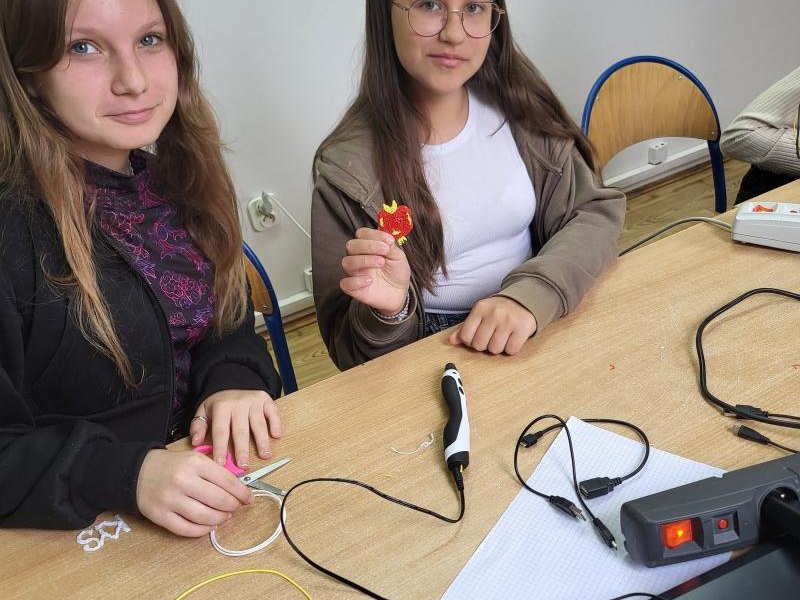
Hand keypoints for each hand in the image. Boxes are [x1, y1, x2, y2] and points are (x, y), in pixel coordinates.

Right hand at [136, 449, 252, 536]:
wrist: (138, 472)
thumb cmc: (172, 466)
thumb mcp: (194, 458)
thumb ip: (215, 471)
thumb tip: (239, 488)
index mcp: (195, 463)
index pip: (228, 481)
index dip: (242, 493)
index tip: (248, 499)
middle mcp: (184, 480)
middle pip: (219, 501)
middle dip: (233, 507)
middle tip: (235, 508)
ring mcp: (171, 500)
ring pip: (205, 517)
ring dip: (220, 520)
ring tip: (224, 517)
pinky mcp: (160, 516)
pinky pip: (187, 529)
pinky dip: (202, 530)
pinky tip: (208, 525)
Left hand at [189, 389, 281, 469]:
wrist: (233, 380)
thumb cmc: (219, 402)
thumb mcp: (203, 410)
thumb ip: (198, 426)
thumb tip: (196, 443)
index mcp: (221, 407)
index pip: (221, 431)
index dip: (220, 448)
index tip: (221, 464)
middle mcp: (238, 404)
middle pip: (241, 430)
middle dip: (242, 449)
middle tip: (244, 465)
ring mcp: (254, 402)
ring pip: (258, 423)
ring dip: (262, 440)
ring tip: (265, 455)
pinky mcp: (265, 400)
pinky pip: (272, 412)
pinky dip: (276, 423)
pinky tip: (276, 435)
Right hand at [340, 227, 409, 313]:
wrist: (399, 292)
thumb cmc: (396, 271)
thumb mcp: (398, 256)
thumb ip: (390, 247)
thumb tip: (386, 237)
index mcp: (367, 246)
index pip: (361, 234)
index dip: (374, 235)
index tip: (389, 241)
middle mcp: (357, 257)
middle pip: (351, 246)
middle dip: (368, 246)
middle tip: (385, 251)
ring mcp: (354, 272)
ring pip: (347, 262)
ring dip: (364, 260)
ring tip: (381, 263)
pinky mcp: (353, 288)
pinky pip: (345, 283)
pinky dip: (356, 281)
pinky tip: (370, 280)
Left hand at [448, 297, 536, 354]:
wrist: (523, 301)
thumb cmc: (497, 311)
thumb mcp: (480, 314)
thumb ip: (465, 328)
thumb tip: (451, 341)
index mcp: (480, 309)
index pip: (465, 336)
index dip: (470, 341)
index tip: (477, 336)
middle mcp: (493, 314)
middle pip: (479, 345)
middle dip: (484, 345)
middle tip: (491, 337)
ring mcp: (509, 321)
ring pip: (494, 349)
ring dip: (497, 348)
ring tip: (502, 337)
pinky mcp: (522, 329)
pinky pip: (511, 350)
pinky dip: (510, 348)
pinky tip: (511, 338)